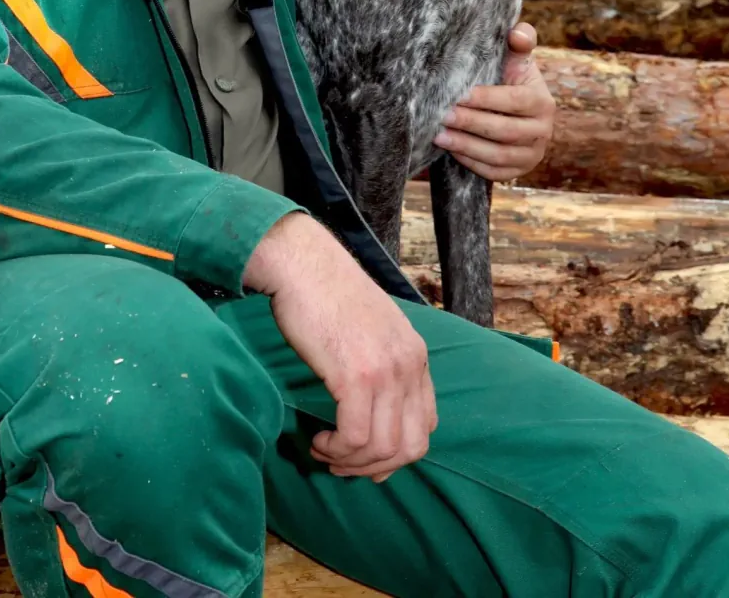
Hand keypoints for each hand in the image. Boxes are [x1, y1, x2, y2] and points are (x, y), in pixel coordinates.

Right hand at [244, 213, 436, 481]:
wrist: (302, 262)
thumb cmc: (326, 294)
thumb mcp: (371, 330)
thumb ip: (381, 365)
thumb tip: (370, 412)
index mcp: (416, 355)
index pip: (426, 426)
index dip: (395, 452)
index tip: (362, 454)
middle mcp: (409, 365)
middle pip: (411, 448)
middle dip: (375, 467)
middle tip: (341, 463)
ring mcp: (386, 371)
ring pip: (383, 449)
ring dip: (351, 463)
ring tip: (324, 450)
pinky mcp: (357, 375)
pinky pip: (356, 438)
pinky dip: (337, 450)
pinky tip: (318, 439)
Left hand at [433, 22, 555, 182]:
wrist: (515, 111)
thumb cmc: (510, 79)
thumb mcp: (516, 60)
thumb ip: (519, 42)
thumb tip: (517, 32)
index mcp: (542, 101)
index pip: (515, 101)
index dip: (487, 99)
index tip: (459, 95)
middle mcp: (542, 131)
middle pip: (505, 131)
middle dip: (471, 124)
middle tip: (443, 116)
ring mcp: (532, 154)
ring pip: (499, 155)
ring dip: (467, 146)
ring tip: (439, 136)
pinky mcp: (518, 171)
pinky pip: (495, 172)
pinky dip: (472, 163)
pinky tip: (451, 151)